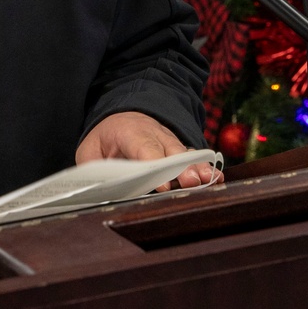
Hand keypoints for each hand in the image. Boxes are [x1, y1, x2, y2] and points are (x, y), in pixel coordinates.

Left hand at [76, 112, 219, 189]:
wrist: (125, 117)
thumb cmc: (106, 139)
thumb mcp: (90, 150)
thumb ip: (94, 168)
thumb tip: (98, 191)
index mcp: (129, 132)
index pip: (143, 149)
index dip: (153, 167)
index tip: (160, 186)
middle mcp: (155, 134)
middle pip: (170, 152)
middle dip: (181, 168)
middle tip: (191, 183)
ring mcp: (171, 142)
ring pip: (186, 155)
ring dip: (198, 169)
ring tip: (209, 181)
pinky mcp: (180, 151)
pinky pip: (194, 159)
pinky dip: (205, 168)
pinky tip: (217, 178)